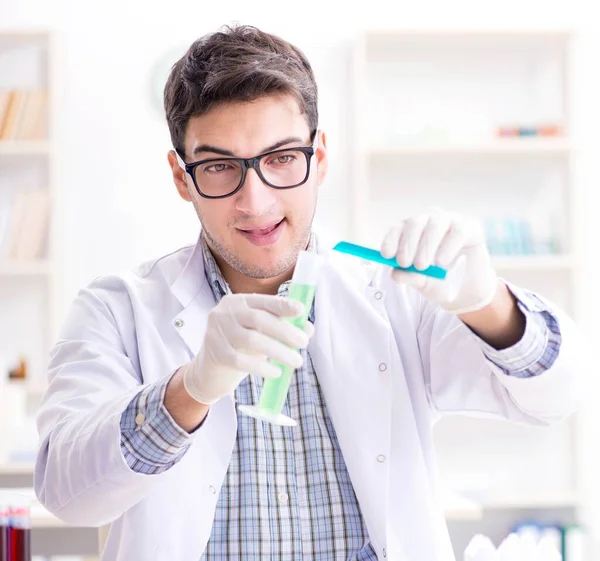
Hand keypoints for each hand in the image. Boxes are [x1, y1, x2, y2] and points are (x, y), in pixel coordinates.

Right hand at [181, 293, 313, 404]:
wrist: (209, 372)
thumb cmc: (240, 347)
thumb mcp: (260, 334)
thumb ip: (282, 328)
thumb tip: (308, 328)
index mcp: (237, 302)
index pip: (263, 300)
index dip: (282, 305)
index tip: (301, 310)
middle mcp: (224, 312)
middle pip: (258, 318)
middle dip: (285, 331)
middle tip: (303, 343)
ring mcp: (216, 332)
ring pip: (252, 339)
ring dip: (278, 351)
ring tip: (296, 361)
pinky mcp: (215, 354)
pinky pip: (241, 360)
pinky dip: (261, 367)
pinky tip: (275, 372)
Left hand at [381, 209, 497, 314]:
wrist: (468, 289)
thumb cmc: (440, 281)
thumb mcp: (422, 283)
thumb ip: (410, 277)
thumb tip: (395, 274)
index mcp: (413, 231)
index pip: (398, 228)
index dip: (391, 239)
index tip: (386, 255)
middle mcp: (430, 221)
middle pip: (415, 223)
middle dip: (408, 244)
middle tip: (405, 263)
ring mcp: (450, 221)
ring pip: (435, 224)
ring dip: (426, 245)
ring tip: (423, 266)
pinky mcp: (469, 227)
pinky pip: (458, 231)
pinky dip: (448, 246)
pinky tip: (442, 261)